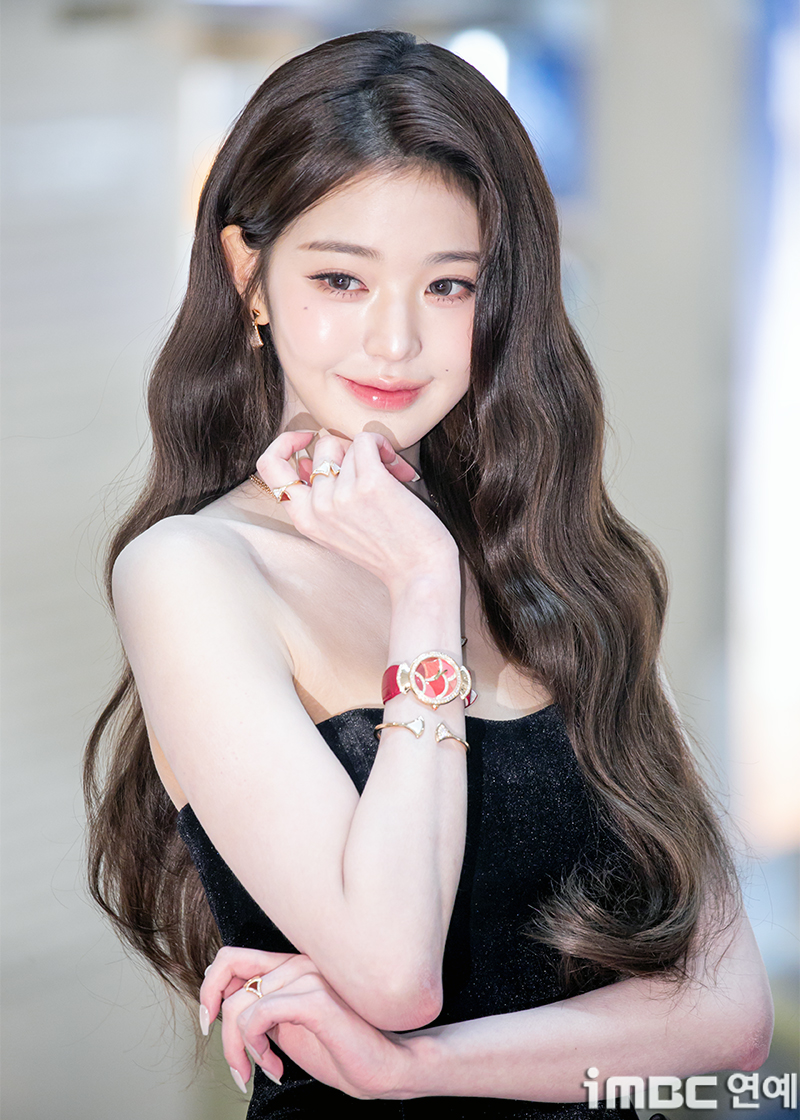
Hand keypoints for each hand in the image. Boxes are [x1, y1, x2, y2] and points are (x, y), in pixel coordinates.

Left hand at [200, 946, 410, 1099]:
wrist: (386, 1066)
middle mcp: (297, 962)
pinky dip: (256, 1047)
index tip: (208, 1024)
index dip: (209, 988)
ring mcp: (308, 977)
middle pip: (230, 990)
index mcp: (290, 965)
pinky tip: (277, 1066)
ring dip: (243, 1049)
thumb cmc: (340, 1048)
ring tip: (267, 1068)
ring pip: (240, 1008)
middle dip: (225, 1038)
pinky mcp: (315, 999)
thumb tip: (221, 1011)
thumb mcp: (289, 1026)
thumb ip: (262, 1009)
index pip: (231, 958)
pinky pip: (258, 1016)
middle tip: (240, 1069)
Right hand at [253, 430, 458, 594]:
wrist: (419, 574)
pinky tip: (399, 470)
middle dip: (350, 449)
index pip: (269, 466)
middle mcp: (317, 507)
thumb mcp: (335, 531)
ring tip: (391, 478)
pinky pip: (367, 440)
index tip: (306, 439)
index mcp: (304, 519)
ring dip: (374, 454)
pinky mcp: (370, 484)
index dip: (284, 443)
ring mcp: (341, 496)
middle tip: (370, 468)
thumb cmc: (385, 552)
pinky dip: (383, 446)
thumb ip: (316, 499)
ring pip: (349, 444)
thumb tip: (307, 461)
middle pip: (323, 447)